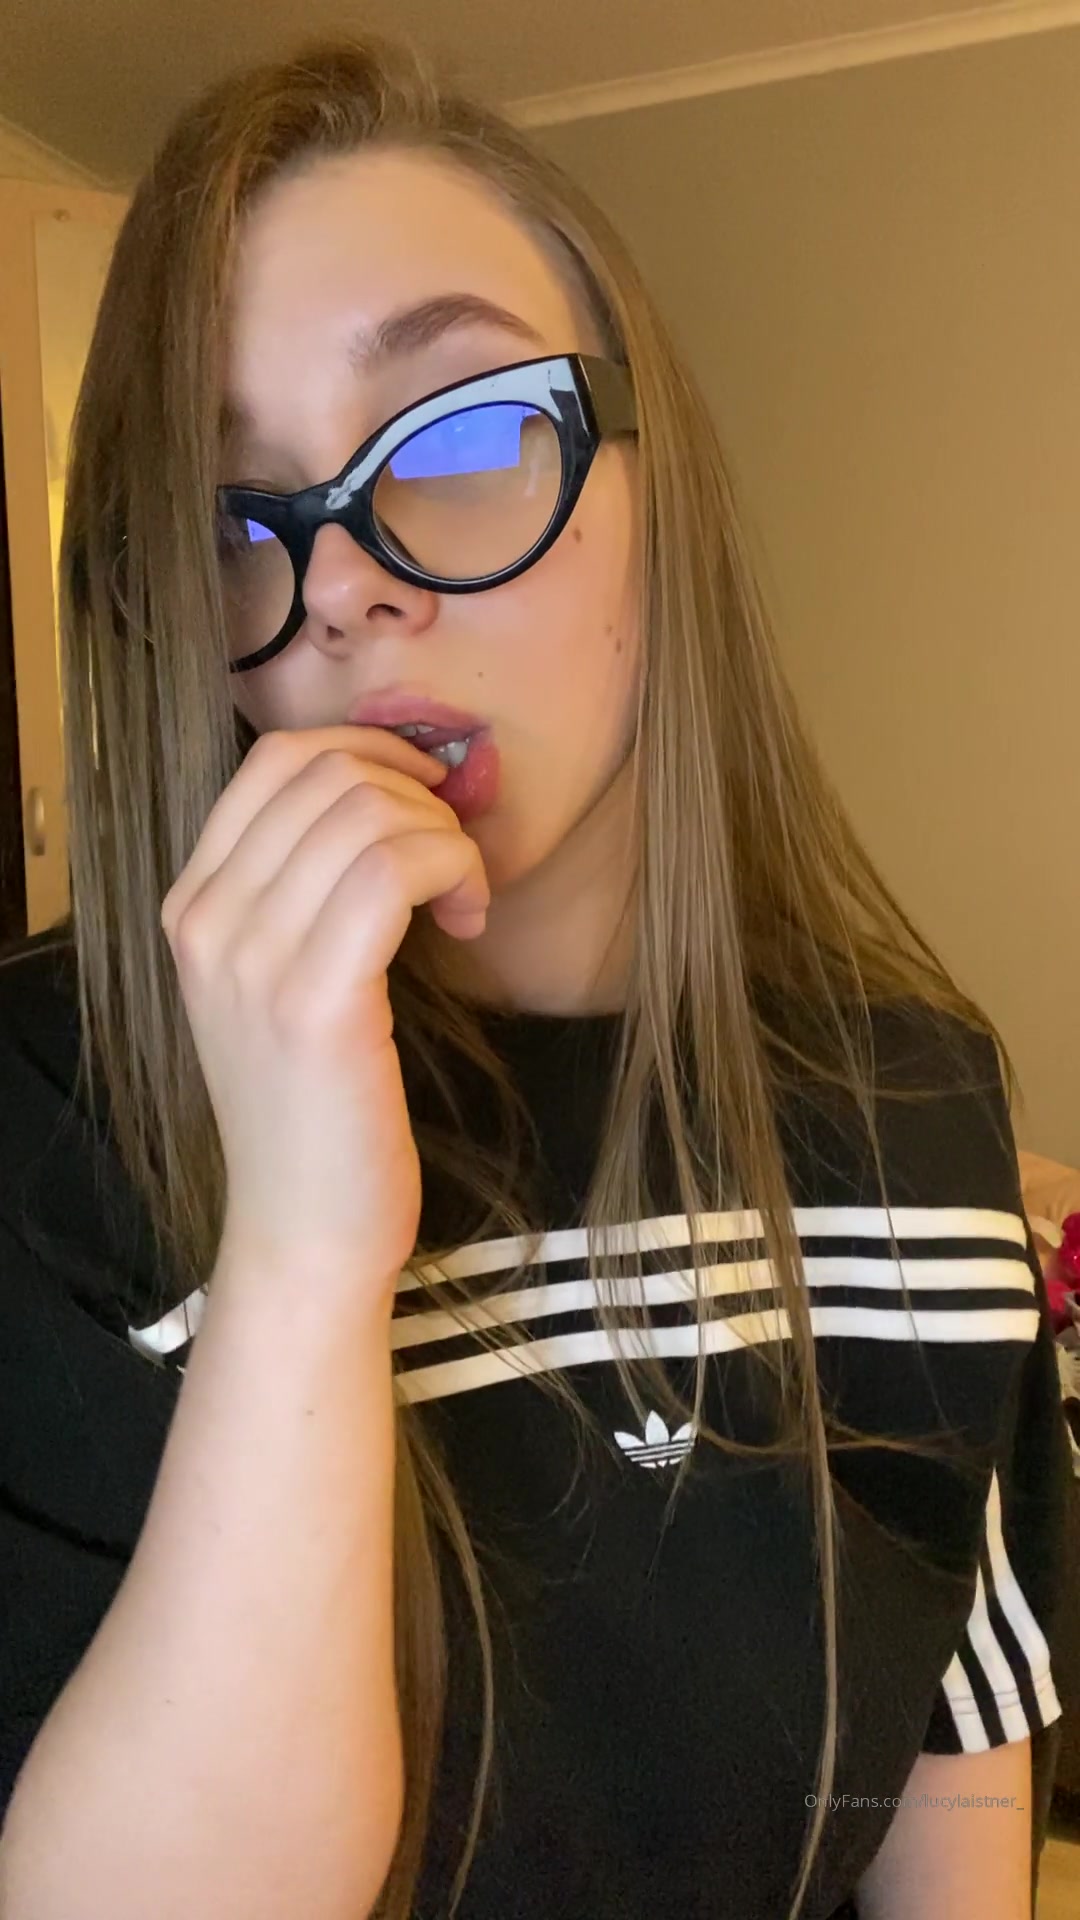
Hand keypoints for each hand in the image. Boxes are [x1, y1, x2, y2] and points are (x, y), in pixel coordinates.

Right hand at [160, 726, 488, 1295]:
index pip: (275, 761)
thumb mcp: (278, 985)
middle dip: (418, 798)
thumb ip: (301, 891)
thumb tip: (389, 794)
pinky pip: (394, 869)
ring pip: (368, 815)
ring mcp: (252, 960)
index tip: (425, 800)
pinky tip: (466, 922)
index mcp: (192, 906)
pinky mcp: (314, 1001)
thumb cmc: (314, 1109)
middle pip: (329, 775)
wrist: (303, 1229)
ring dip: (444, 840)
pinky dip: (453, 872)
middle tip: (453, 867)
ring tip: (461, 902)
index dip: (370, 751)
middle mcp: (207, 922)